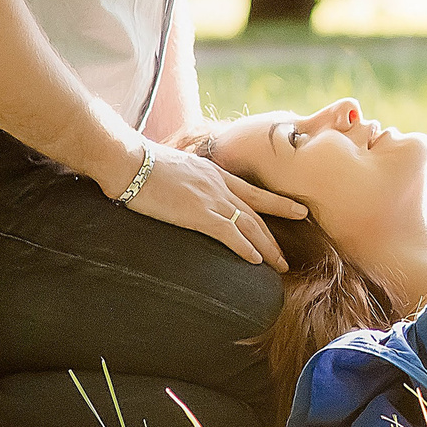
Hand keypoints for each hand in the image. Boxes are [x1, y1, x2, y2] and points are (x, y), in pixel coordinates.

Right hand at [121, 144, 308, 268]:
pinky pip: (229, 233)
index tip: (296, 212)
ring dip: (267, 247)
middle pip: (258, 212)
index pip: (253, 192)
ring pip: (249, 225)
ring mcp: (211, 199)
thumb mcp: (176, 168)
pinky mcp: (198, 213)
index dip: (277, 205)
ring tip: (281, 265)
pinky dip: (245, 248)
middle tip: (289, 253)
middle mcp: (219, 185)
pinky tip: (256, 261)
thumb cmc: (143, 165)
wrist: (130, 161)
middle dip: (276, 234)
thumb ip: (188, 180)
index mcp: (215, 173)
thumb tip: (185, 192)